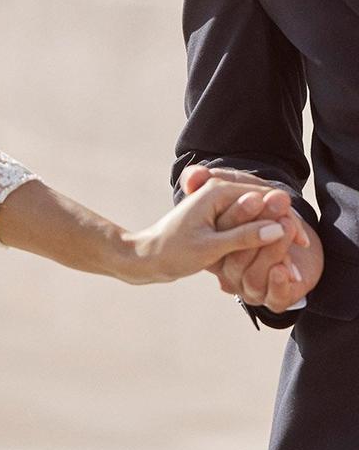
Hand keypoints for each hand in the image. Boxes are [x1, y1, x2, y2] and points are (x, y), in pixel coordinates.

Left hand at [180, 165, 322, 313]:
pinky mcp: (218, 216)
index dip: (285, 219)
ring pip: (256, 213)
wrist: (147, 257)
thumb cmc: (173, 252)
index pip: (263, 198)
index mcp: (217, 192)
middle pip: (263, 203)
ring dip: (274, 230)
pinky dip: (260, 235)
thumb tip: (278, 228)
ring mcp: (218, 203)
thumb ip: (244, 237)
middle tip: (303, 247)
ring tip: (292, 252)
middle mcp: (219, 192)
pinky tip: (272, 252)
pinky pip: (246, 221)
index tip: (301, 243)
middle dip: (284, 223)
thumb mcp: (210, 247)